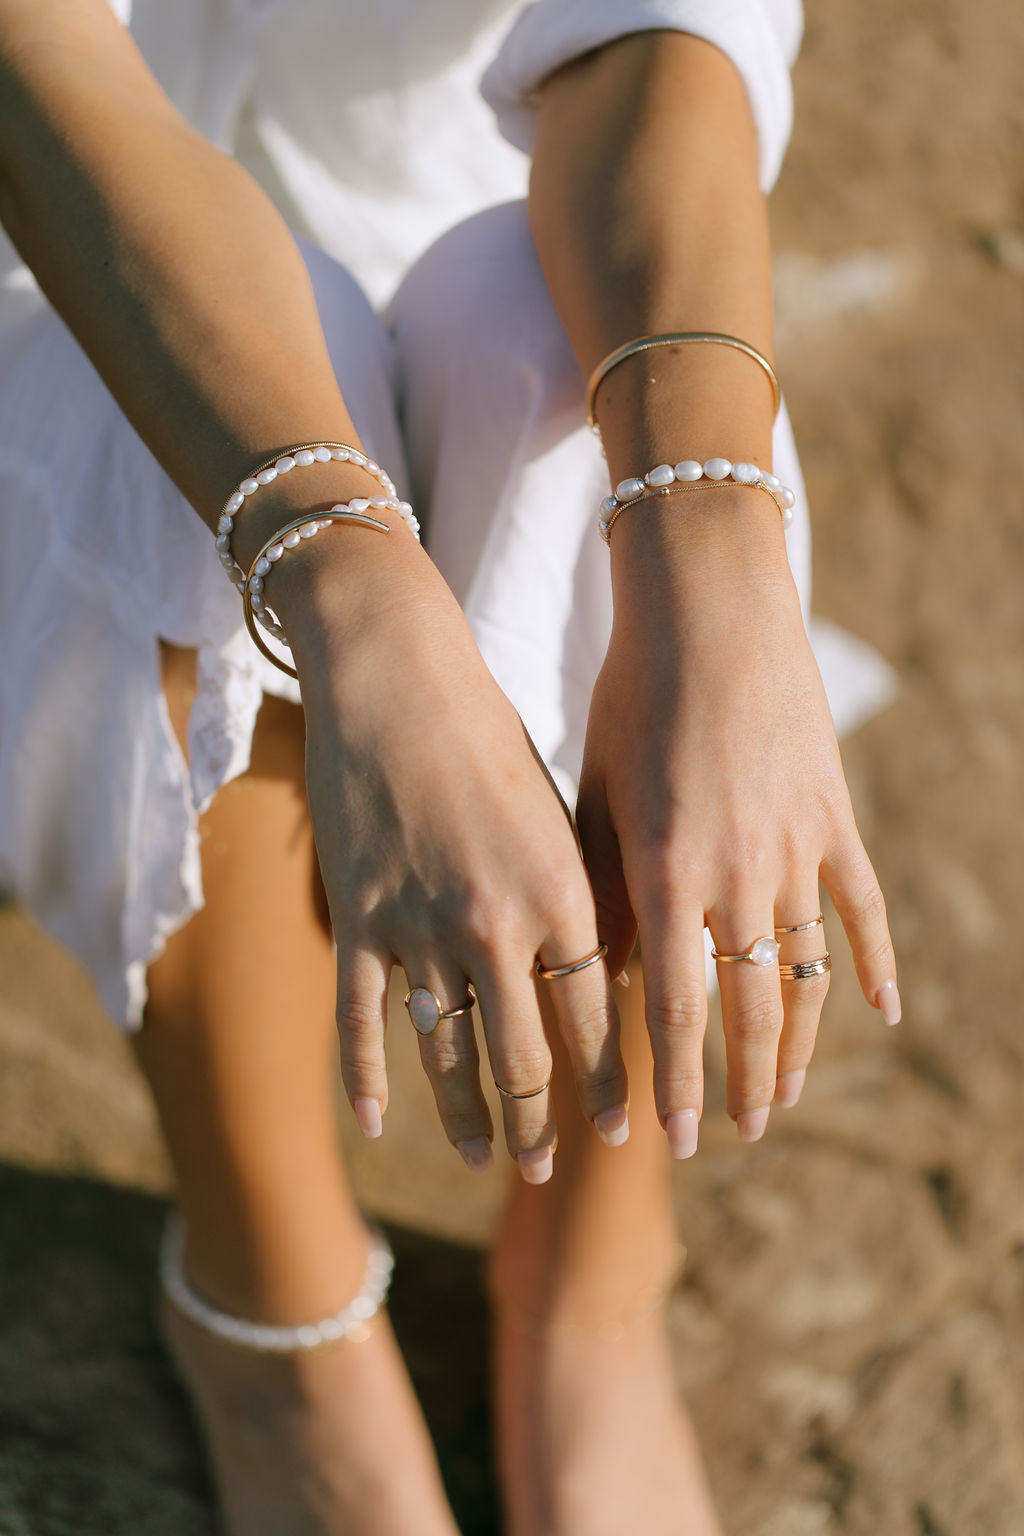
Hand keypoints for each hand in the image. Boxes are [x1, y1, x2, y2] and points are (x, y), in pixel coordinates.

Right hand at [276, 532, 627, 1180]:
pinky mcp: (358, 920)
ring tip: (483, 1159)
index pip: (597, 1019)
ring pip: (449, 1054)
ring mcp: (419, 928)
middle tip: (550, 1166)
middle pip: (525, 1056)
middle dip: (544, 1123)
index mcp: (563, 894)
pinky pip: (363, 1023)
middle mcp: (496, 924)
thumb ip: (577, 901)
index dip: (612, 1083)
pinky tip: (376, 1125)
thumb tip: (603, 981)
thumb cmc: (491, 738)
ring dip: (470, 1117)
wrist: (394, 677)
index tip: (624, 1130)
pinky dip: (368, 1079)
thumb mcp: (556, 816)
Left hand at [576, 493, 897, 1155]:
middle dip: (741, 1082)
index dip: (677, 1083)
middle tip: (737, 1134)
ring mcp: (797, 849)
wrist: (708, 610)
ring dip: (801, 1043)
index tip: (677, 1140)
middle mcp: (737, 875)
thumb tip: (591, 978)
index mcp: (665, 873)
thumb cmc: (629, 697)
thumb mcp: (596, 794)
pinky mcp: (836, 818)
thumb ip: (598, 889)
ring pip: (807, 973)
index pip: (673, 1010)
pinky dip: (876, 961)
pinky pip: (863, 908)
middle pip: (749, 1009)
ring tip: (788, 1095)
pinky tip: (884, 1010)